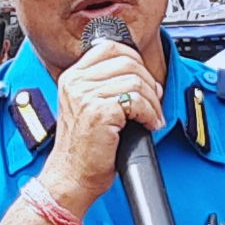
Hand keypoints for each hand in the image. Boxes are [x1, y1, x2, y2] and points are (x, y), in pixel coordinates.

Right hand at [40, 39, 165, 213]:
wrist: (71, 177)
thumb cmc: (82, 148)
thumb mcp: (85, 107)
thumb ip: (103, 86)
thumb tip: (140, 75)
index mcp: (72, 77)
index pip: (109, 48)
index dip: (134, 59)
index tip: (144, 79)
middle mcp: (76, 83)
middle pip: (127, 62)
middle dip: (148, 82)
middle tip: (153, 101)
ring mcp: (86, 96)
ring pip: (136, 81)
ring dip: (152, 101)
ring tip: (152, 117)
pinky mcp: (99, 112)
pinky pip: (137, 101)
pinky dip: (150, 114)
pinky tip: (149, 124)